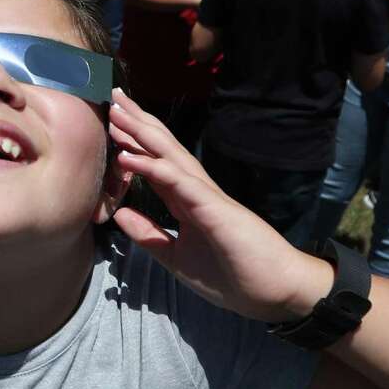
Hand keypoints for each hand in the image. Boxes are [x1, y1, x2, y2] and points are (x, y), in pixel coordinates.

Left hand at [107, 88, 324, 322]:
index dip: (135, 142)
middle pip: (163, 149)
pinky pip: (180, 183)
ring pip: (170, 157)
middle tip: (114, 96)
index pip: (157, 164)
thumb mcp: (177, 257)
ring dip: (143, 133)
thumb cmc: (232, 276)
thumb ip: (150, 235)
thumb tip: (120, 214)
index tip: (112, 122)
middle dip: (138, 123)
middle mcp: (196, 191)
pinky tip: (129, 156)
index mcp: (188, 202)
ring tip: (118, 112)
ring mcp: (207, 197)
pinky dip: (154, 167)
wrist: (276, 292)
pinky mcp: (214, 209)